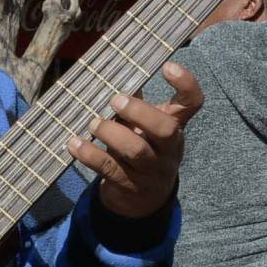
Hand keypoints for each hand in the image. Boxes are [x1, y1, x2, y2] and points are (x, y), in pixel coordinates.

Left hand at [69, 63, 202, 218]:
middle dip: (140, 112)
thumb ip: (133, 101)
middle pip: (166, 130)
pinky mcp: (130, 186)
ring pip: (137, 151)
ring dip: (111, 134)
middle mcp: (169, 149)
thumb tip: (110, 69)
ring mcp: (152, 170)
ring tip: (93, 122)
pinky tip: (74, 143)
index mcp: (176, 126)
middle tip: (116, 100)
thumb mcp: (143, 126)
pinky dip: (90, 155)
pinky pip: (110, 169)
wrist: (142, 200)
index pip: (193, 103)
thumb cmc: (141, 147)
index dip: (186, 84)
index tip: (167, 66)